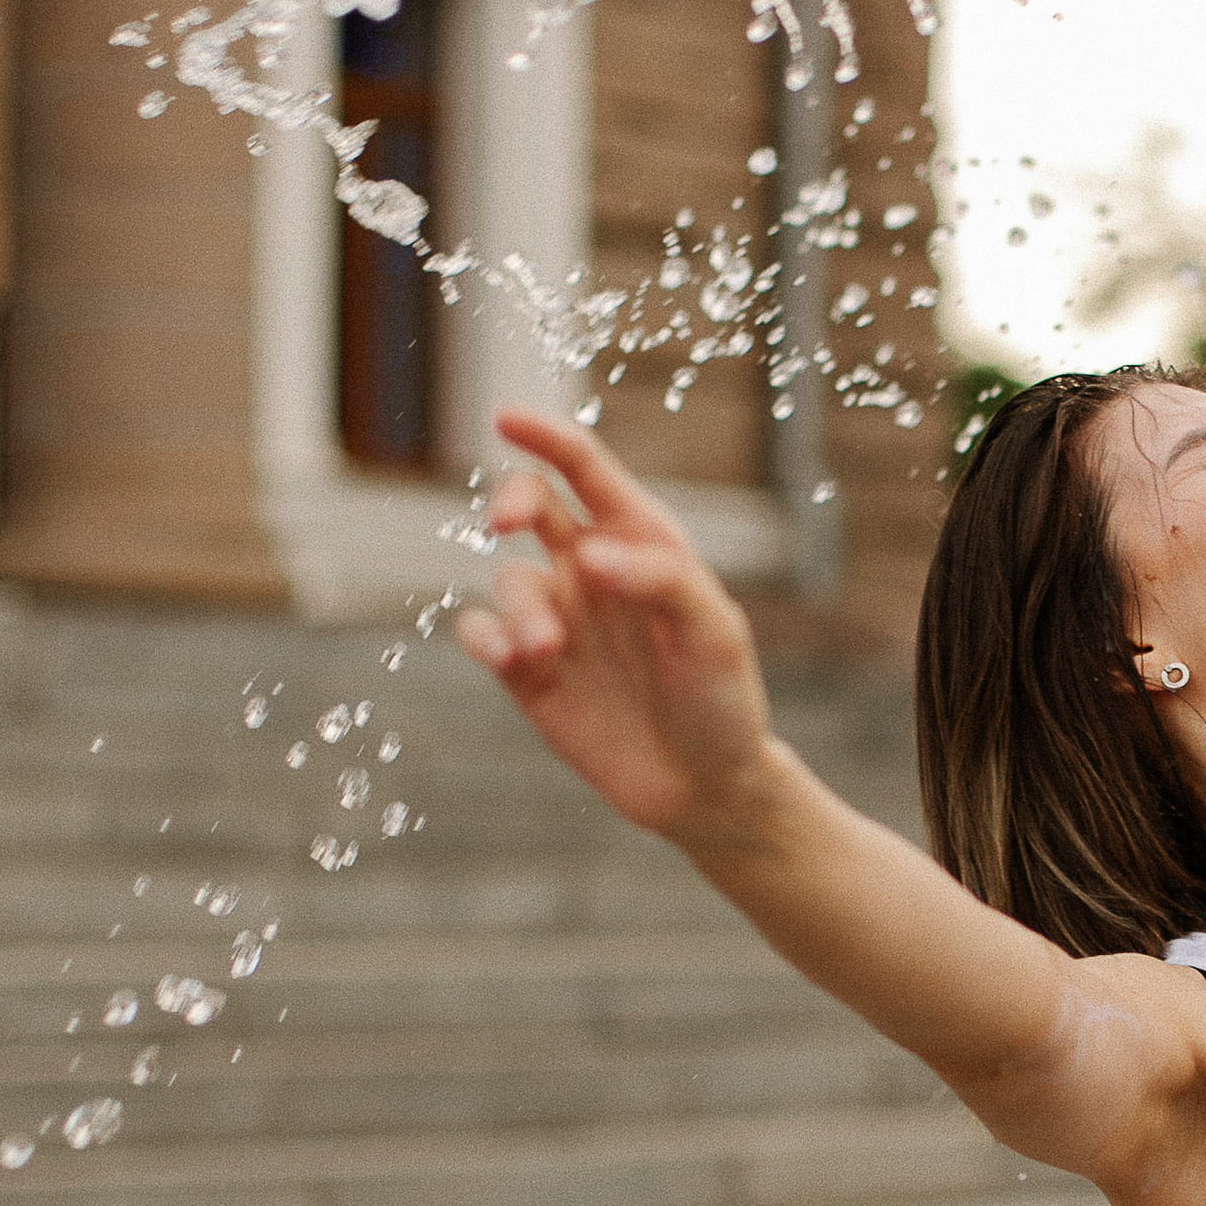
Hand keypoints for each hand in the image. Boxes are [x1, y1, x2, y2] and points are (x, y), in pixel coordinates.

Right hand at [456, 412, 774, 841]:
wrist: (704, 787)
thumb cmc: (722, 700)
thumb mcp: (714, 634)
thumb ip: (661, 581)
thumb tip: (589, 551)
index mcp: (641, 541)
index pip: (586, 470)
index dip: (546, 436)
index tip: (506, 418)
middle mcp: (591, 569)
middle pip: (532, 504)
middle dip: (512, 500)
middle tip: (509, 523)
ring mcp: (557, 617)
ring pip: (509, 579)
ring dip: (522, 605)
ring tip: (551, 648)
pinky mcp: (526, 670)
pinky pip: (483, 632)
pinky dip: (486, 636)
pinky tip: (513, 657)